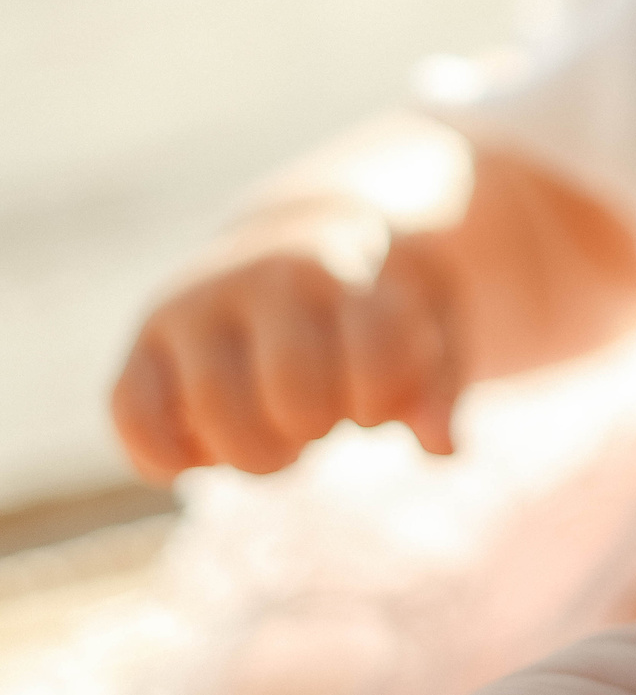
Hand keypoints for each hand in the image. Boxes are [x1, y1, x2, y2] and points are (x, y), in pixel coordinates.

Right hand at [109, 211, 462, 481]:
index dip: (382, 402)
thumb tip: (444, 448)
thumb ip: (440, 381)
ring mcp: (191, 305)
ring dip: (256, 456)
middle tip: (321, 418)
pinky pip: (133, 418)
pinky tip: (208, 452)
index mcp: (337, 261)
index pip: (372, 362)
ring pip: (215, 415)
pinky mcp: (144, 342)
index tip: (378, 395)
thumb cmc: (377, 294)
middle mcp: (257, 276)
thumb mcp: (426, 317)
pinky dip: (169, 459)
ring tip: (278, 437)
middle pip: (295, 401)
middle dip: (320, 430)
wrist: (300, 235)